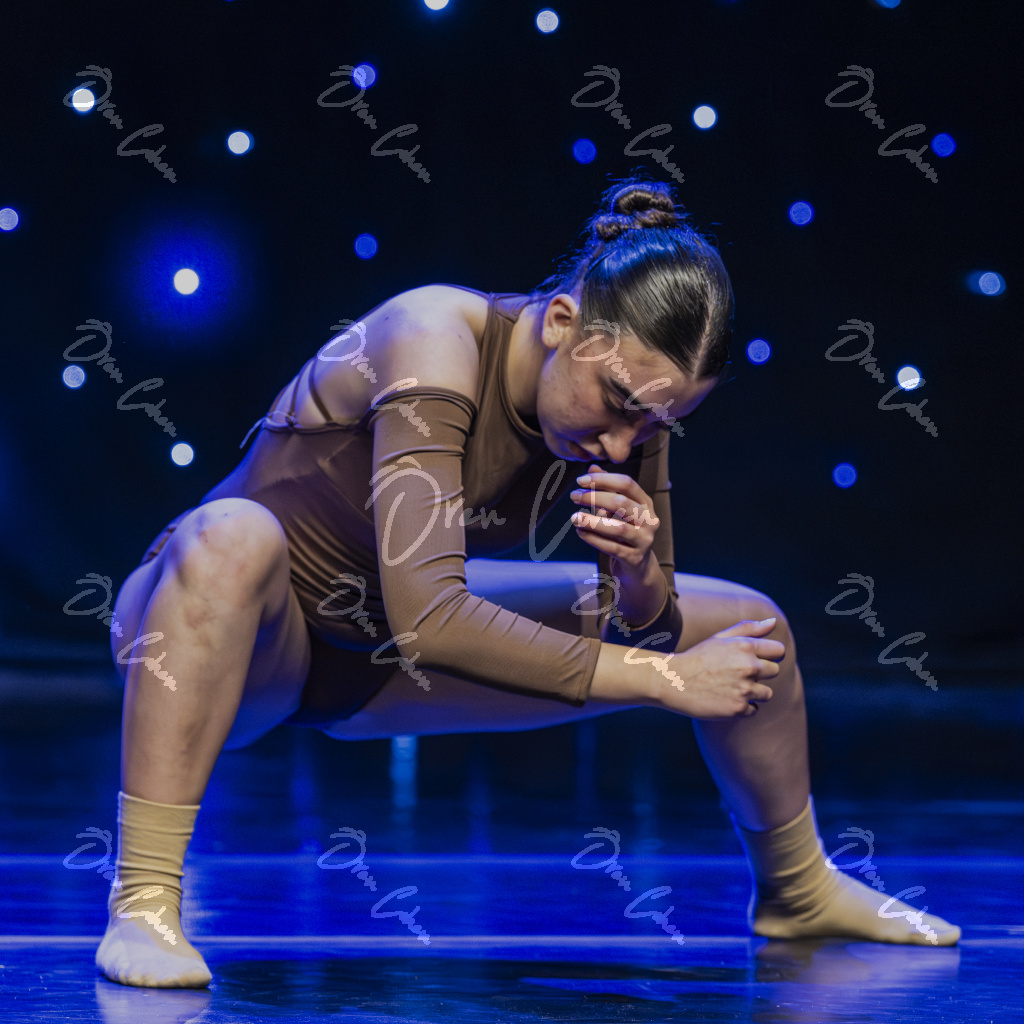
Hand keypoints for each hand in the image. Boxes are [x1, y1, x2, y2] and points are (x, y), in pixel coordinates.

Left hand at [569, 463, 658, 571]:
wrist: (637, 568)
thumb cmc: (624, 534)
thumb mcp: (617, 511)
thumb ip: (607, 490)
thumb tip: (592, 467)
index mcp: (646, 503)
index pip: (627, 484)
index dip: (603, 479)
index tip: (581, 480)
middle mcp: (649, 520)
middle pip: (622, 502)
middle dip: (595, 497)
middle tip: (573, 496)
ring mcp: (644, 540)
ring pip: (618, 527)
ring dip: (592, 521)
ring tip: (574, 517)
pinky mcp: (635, 558)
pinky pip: (613, 547)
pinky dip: (594, 539)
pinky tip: (580, 532)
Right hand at [649, 618, 784, 718]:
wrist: (673, 681)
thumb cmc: (698, 657)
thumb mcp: (720, 638)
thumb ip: (749, 628)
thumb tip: (773, 621)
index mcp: (745, 646)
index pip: (779, 650)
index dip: (769, 655)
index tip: (755, 658)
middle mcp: (749, 667)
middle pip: (774, 671)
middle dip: (759, 673)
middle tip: (736, 673)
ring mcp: (744, 689)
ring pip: (767, 693)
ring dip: (753, 692)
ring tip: (730, 687)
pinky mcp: (739, 708)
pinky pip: (754, 709)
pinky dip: (742, 707)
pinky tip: (724, 699)